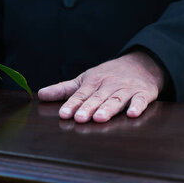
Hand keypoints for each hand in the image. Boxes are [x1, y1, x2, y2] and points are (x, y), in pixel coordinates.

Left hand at [38, 52, 164, 122]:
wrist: (142, 64)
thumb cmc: (109, 75)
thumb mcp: (85, 79)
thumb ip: (64, 89)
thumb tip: (40, 94)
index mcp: (94, 82)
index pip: (81, 94)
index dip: (72, 104)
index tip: (64, 114)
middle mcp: (109, 85)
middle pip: (97, 98)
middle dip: (88, 107)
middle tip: (79, 118)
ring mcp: (127, 89)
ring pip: (116, 99)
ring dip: (108, 108)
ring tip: (99, 117)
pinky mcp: (143, 94)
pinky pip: (140, 100)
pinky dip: (137, 106)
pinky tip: (132, 114)